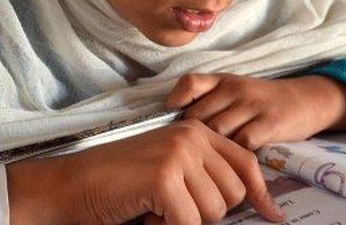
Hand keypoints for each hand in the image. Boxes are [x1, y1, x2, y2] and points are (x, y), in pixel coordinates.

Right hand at [6, 119, 283, 223]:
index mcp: (196, 131)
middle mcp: (192, 135)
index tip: (274, 217)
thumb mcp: (171, 172)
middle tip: (171, 209)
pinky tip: (147, 217)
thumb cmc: (119, 184)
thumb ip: (206, 177)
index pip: (246, 163)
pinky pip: (189, 223)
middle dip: (208, 214)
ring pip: (214, 212)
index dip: (261, 195)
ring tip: (155, 209)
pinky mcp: (164, 178)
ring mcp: (179, 154)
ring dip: (185, 223)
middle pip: (234, 194)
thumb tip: (258, 205)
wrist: (71, 186)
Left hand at [167, 73, 345, 149]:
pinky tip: (232, 164)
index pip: (190, 83)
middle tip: (189, 155)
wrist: (306, 99)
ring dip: (210, 152)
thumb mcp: (235, 91)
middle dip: (190, 139)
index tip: (172, 121)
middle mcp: (235, 89)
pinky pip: (241, 143)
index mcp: (223, 80)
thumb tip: (176, 127)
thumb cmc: (263, 101)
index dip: (176, 101)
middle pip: (198, 116)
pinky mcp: (269, 123)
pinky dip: (233, 158)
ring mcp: (252, 105)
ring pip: (217, 131)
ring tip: (208, 165)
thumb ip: (209, 101)